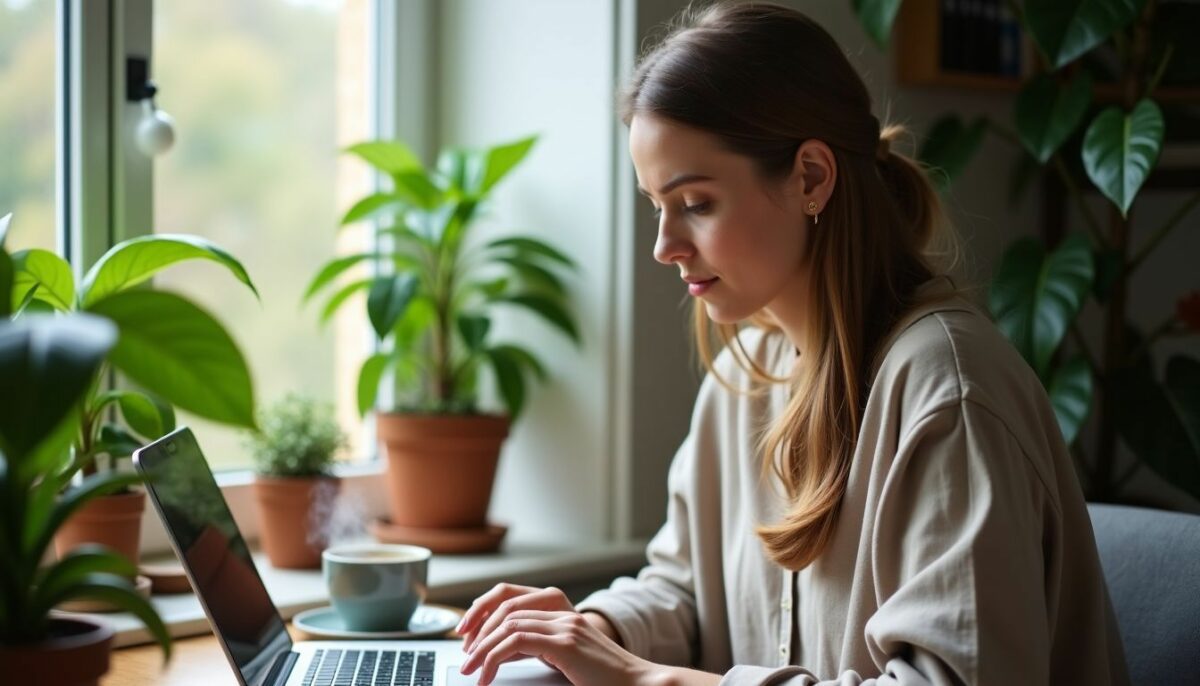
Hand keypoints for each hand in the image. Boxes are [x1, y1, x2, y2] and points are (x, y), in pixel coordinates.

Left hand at [456, 583, 655, 685]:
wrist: (639, 683)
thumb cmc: (607, 679)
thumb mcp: (568, 659)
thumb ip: (542, 650)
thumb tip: (506, 655)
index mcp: (565, 614)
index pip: (514, 603)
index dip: (487, 617)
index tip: (471, 638)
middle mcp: (564, 614)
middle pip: (507, 610)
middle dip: (479, 632)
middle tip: (465, 657)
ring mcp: (565, 626)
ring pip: (508, 625)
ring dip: (483, 647)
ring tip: (471, 669)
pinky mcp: (565, 644)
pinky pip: (517, 641)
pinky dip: (495, 657)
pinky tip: (488, 674)